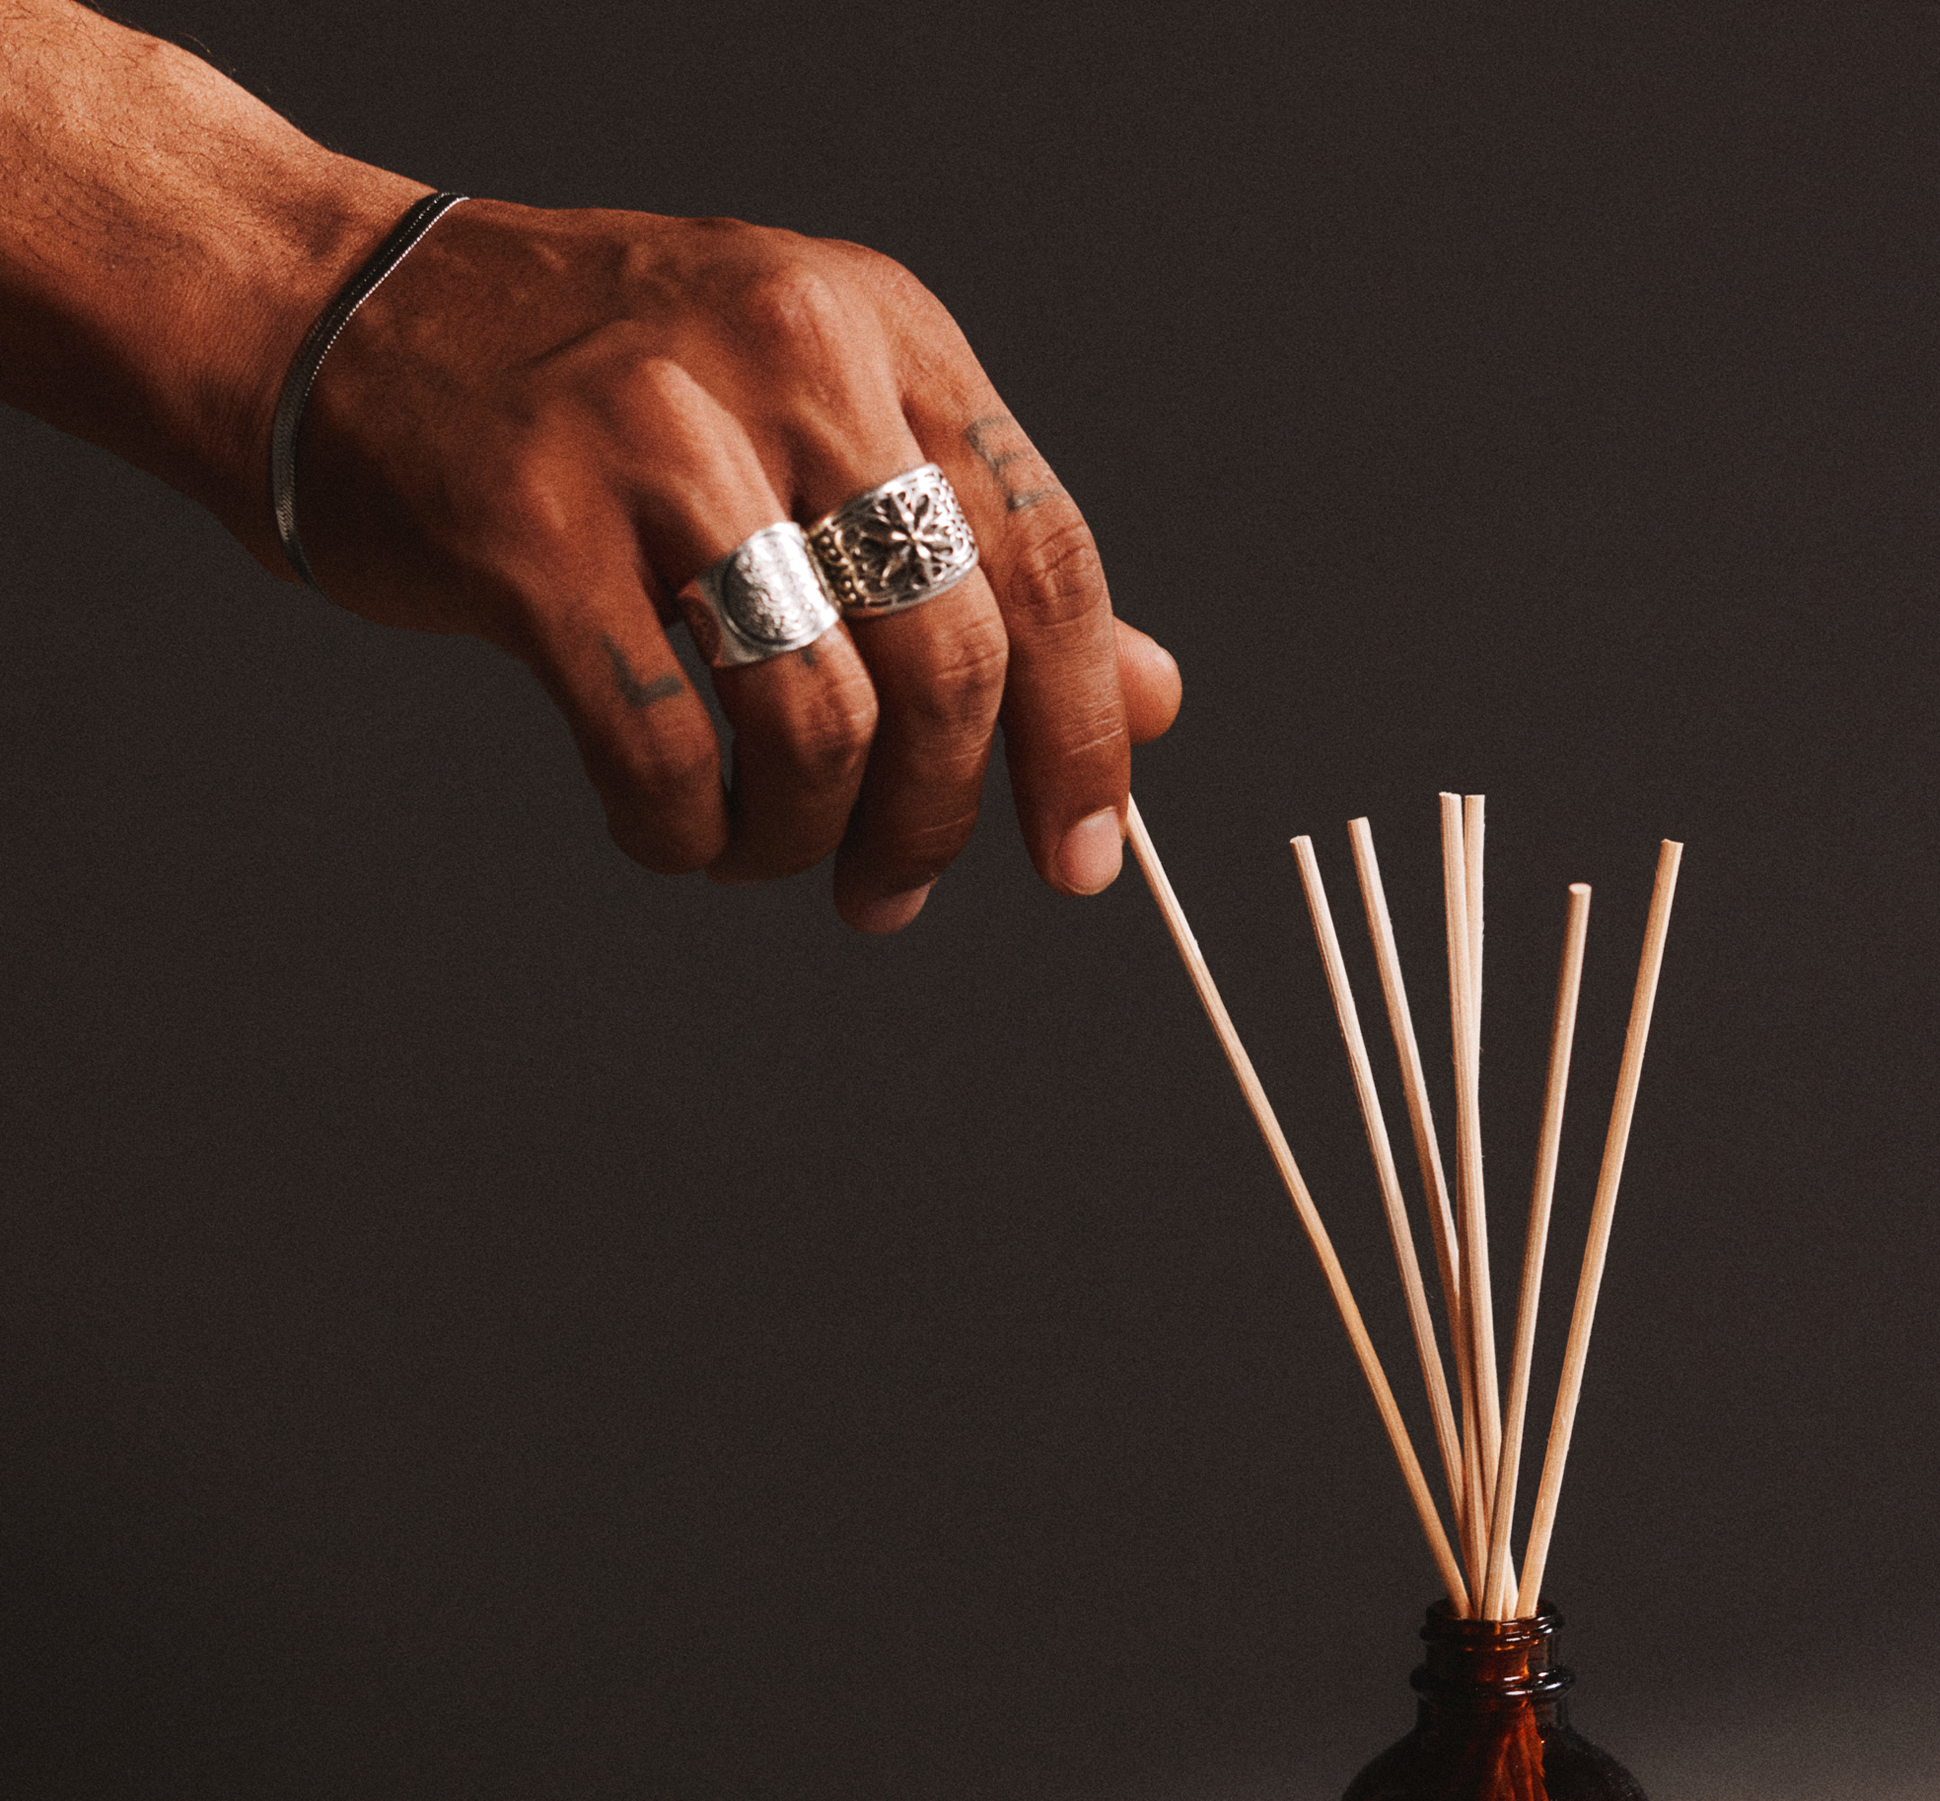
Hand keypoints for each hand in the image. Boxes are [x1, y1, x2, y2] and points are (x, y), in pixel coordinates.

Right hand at [294, 200, 1181, 926]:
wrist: (326, 311)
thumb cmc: (594, 397)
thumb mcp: (821, 431)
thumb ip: (986, 566)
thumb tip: (1156, 699)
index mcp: (885, 334)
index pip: (1049, 561)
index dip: (1083, 736)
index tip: (1084, 858)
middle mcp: (788, 362)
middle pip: (949, 662)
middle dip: (939, 821)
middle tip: (896, 893)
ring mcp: (656, 440)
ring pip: (819, 727)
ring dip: (804, 841)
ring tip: (761, 852)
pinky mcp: (533, 532)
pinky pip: (669, 756)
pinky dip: (686, 837)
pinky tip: (672, 832)